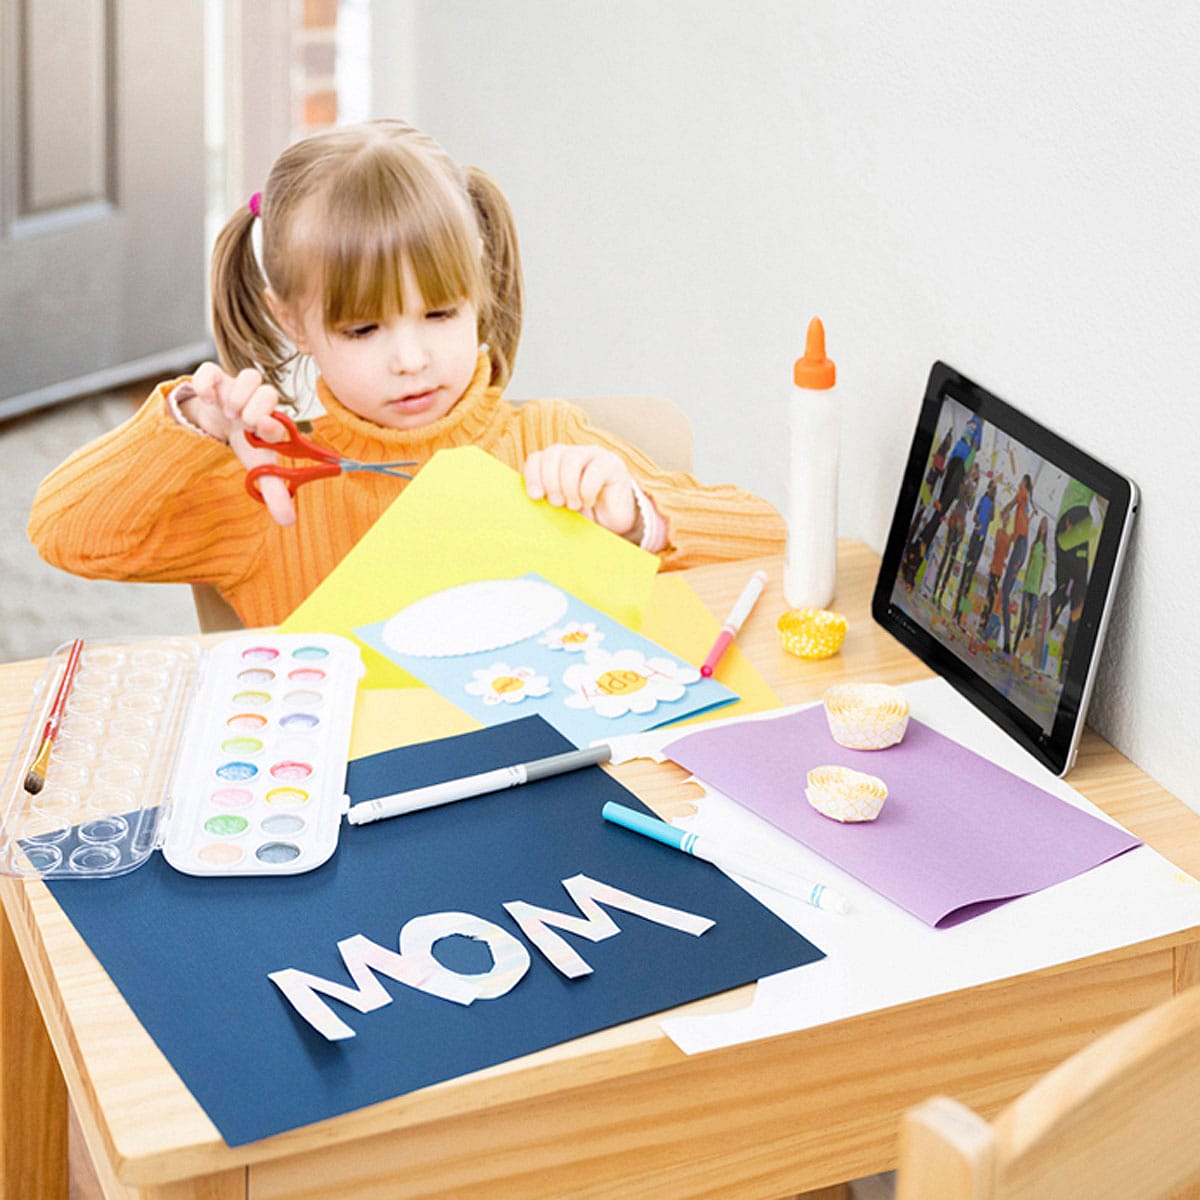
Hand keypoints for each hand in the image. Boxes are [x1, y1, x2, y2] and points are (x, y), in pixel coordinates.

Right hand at [179, 363, 296, 525]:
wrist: (219, 417)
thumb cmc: (246, 440)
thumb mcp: (256, 465)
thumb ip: (273, 492)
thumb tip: (289, 521)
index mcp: (271, 423)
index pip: (280, 418)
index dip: (274, 424)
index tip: (264, 431)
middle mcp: (258, 402)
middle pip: (268, 389)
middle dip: (257, 406)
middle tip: (243, 421)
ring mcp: (236, 389)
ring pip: (248, 376)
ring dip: (239, 394)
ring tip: (227, 413)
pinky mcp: (214, 379)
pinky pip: (210, 369)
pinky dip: (207, 381)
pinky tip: (206, 398)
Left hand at [523, 444, 638, 537]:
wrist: (614, 526)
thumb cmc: (584, 516)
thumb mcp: (560, 507)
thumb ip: (546, 498)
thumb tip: (532, 498)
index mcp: (557, 463)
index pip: (538, 457)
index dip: (533, 475)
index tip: (536, 496)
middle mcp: (575, 454)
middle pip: (553, 453)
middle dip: (551, 481)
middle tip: (557, 503)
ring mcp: (595, 456)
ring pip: (572, 458)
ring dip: (568, 485)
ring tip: (573, 505)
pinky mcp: (613, 465)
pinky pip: (595, 470)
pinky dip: (587, 489)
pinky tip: (589, 502)